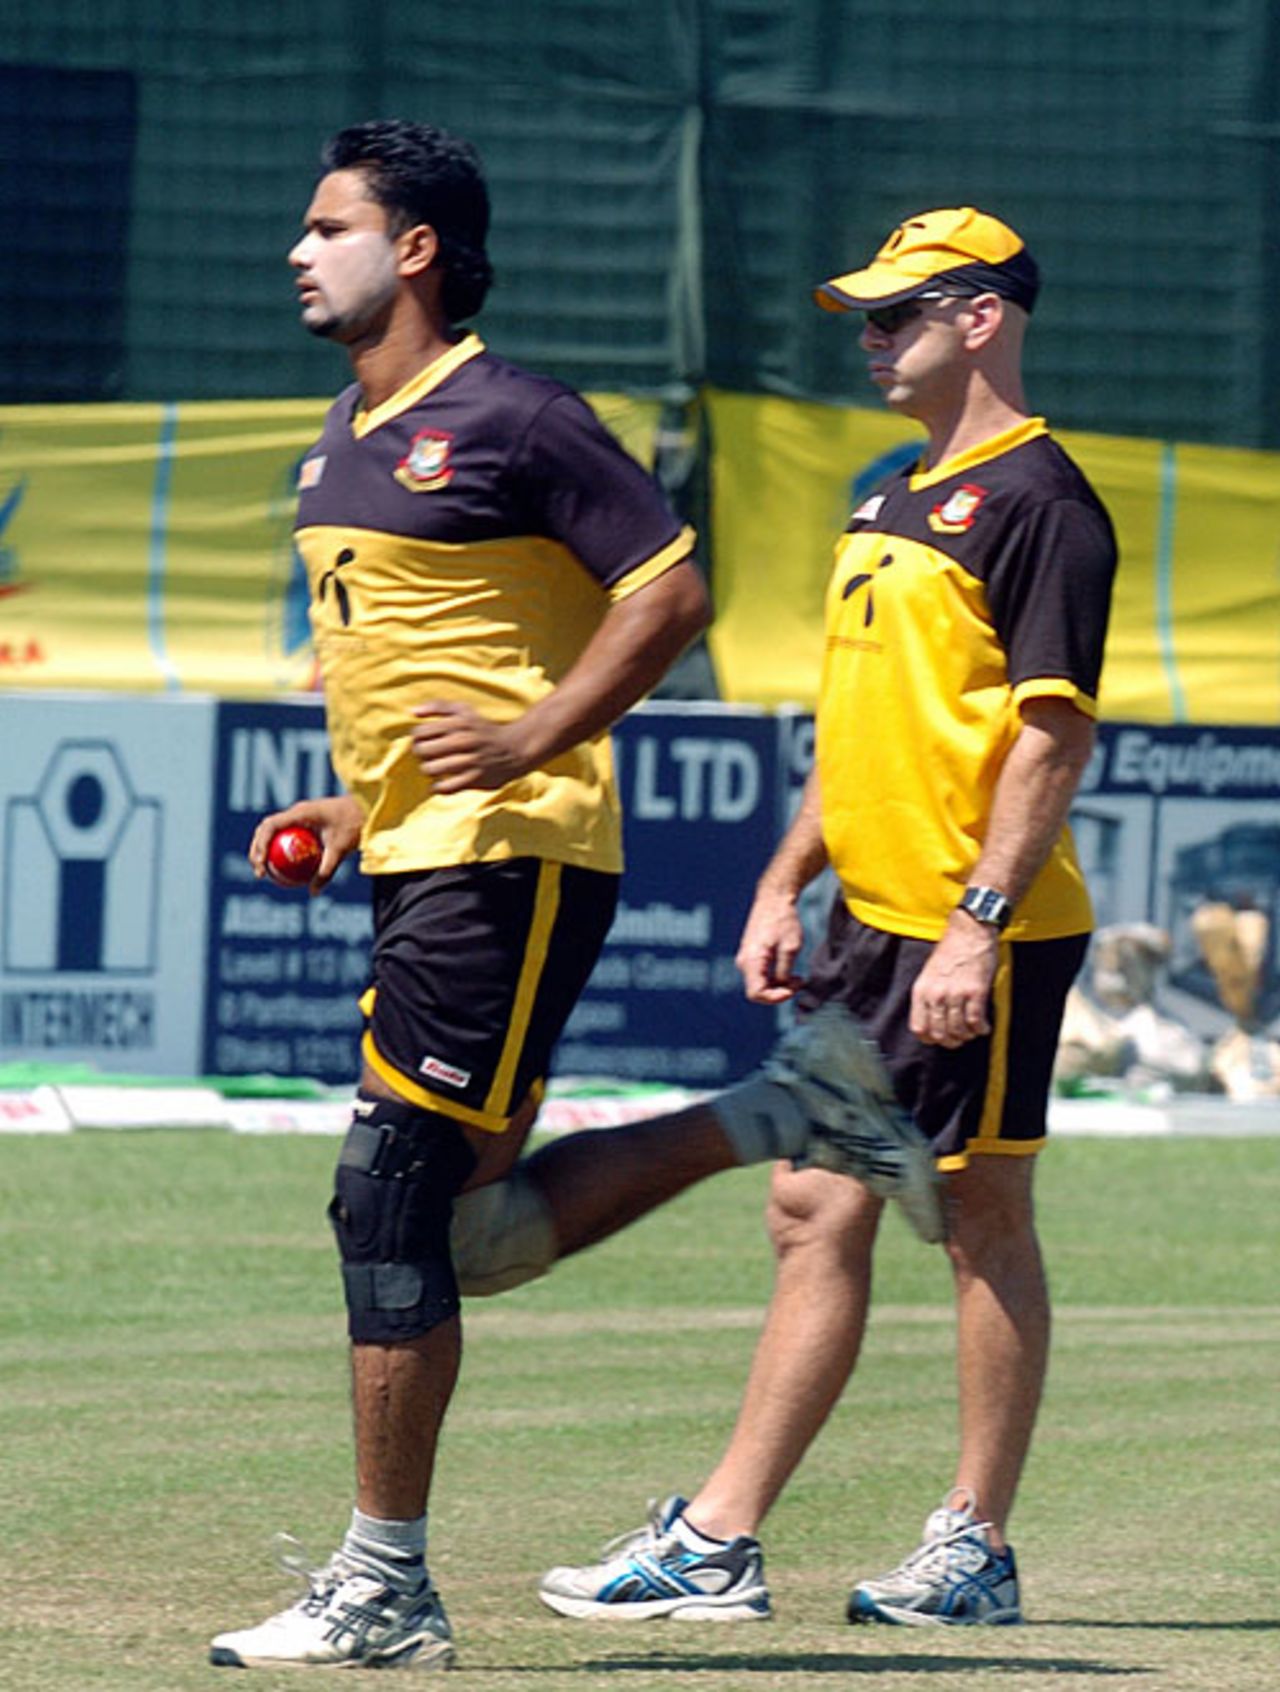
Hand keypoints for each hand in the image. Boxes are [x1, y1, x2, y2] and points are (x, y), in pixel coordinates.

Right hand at [247, 794, 363, 892]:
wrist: (369, 808)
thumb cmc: (355, 825)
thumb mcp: (340, 850)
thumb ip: (326, 870)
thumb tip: (313, 893)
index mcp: (300, 813)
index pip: (270, 827)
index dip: (260, 846)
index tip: (261, 865)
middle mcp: (297, 813)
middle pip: (266, 830)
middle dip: (257, 850)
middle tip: (259, 873)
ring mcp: (301, 817)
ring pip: (275, 834)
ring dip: (267, 851)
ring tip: (266, 874)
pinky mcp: (307, 823)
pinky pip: (289, 838)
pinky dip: (284, 853)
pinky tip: (286, 873)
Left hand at [410, 700, 528, 792]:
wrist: (514, 749)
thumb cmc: (482, 729)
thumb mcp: (464, 711)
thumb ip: (438, 706)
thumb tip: (412, 712)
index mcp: (458, 723)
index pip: (420, 732)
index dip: (418, 738)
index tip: (426, 741)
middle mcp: (463, 740)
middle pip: (422, 751)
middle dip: (421, 755)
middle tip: (429, 756)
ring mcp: (469, 760)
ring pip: (431, 769)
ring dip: (429, 770)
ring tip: (436, 768)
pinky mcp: (475, 778)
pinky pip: (445, 787)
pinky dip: (439, 787)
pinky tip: (442, 782)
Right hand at [736, 887, 805, 1003]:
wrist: (774, 899)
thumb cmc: (783, 920)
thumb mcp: (790, 948)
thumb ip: (784, 972)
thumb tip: (782, 987)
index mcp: (751, 961)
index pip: (756, 994)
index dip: (775, 998)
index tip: (792, 990)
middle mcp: (743, 962)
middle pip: (758, 991)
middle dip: (779, 992)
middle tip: (799, 982)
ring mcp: (746, 959)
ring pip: (760, 984)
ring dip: (779, 985)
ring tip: (798, 978)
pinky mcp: (751, 955)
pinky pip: (761, 975)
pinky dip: (775, 978)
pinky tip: (790, 971)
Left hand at [910, 913, 997, 1046]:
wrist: (969, 932)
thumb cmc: (950, 951)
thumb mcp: (929, 974)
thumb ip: (928, 996)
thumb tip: (933, 1022)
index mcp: (921, 990)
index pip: (918, 1028)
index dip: (929, 1039)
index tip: (939, 1038)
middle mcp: (936, 994)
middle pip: (939, 1034)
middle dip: (951, 1041)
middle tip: (959, 1038)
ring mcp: (955, 993)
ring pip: (958, 1030)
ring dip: (967, 1035)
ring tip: (972, 1031)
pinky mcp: (976, 991)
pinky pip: (976, 1021)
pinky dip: (981, 1029)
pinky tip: (983, 1027)